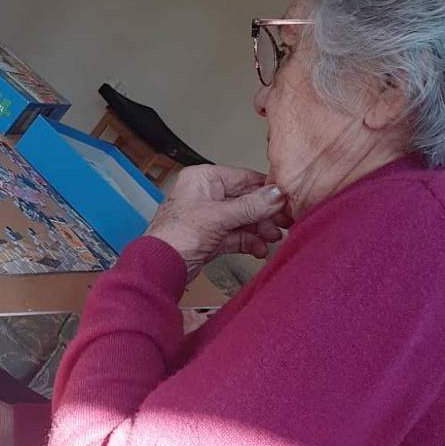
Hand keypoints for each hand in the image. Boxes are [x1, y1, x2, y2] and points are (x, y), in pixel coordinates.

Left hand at [146, 165, 287, 281]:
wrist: (159, 267)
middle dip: (265, 214)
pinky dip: (249, 242)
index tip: (286, 200)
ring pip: (242, 219)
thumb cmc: (174, 236)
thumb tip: (276, 195)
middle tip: (283, 223)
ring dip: (259, 229)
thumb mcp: (219, 216)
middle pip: (245, 200)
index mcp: (203, 179)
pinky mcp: (210, 237)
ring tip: (272, 238)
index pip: (243, 178)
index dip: (266, 190)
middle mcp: (205, 194)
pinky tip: (259, 249)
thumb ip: (251, 206)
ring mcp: (208, 217)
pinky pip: (236, 236)